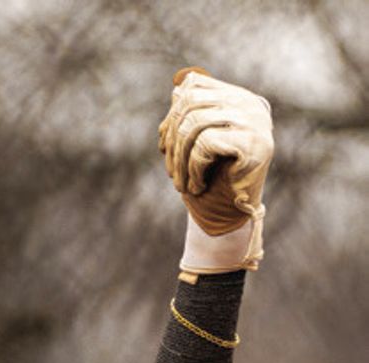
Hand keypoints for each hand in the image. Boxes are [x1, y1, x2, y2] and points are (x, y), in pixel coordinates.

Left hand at [158, 67, 273, 271]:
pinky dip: (192, 169)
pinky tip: (195, 186)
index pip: (195, 86)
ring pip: (195, 123)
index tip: (164, 146)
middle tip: (169, 171)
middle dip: (171, 139)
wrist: (228, 219)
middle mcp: (251, 105)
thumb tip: (178, 87)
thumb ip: (189, 114)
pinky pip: (205, 144)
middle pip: (191, 103)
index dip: (171, 114)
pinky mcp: (254, 144)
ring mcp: (256, 123)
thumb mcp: (192, 144)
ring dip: (178, 159)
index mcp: (238, 99)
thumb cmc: (210, 182)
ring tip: (179, 184)